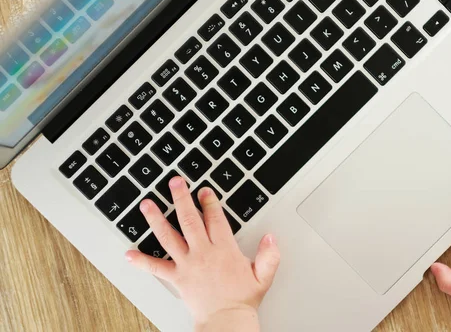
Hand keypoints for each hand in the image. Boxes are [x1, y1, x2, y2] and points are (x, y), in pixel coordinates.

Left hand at [125, 177, 279, 330]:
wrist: (226, 321)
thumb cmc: (242, 299)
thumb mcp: (264, 275)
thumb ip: (269, 255)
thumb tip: (270, 237)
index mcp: (224, 249)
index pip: (215, 218)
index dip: (209, 201)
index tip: (204, 190)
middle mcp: (203, 253)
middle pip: (189, 219)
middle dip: (181, 198)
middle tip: (175, 183)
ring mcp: (187, 264)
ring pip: (169, 236)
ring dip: (156, 219)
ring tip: (147, 204)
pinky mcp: (176, 277)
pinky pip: (155, 268)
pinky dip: (141, 261)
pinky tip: (129, 253)